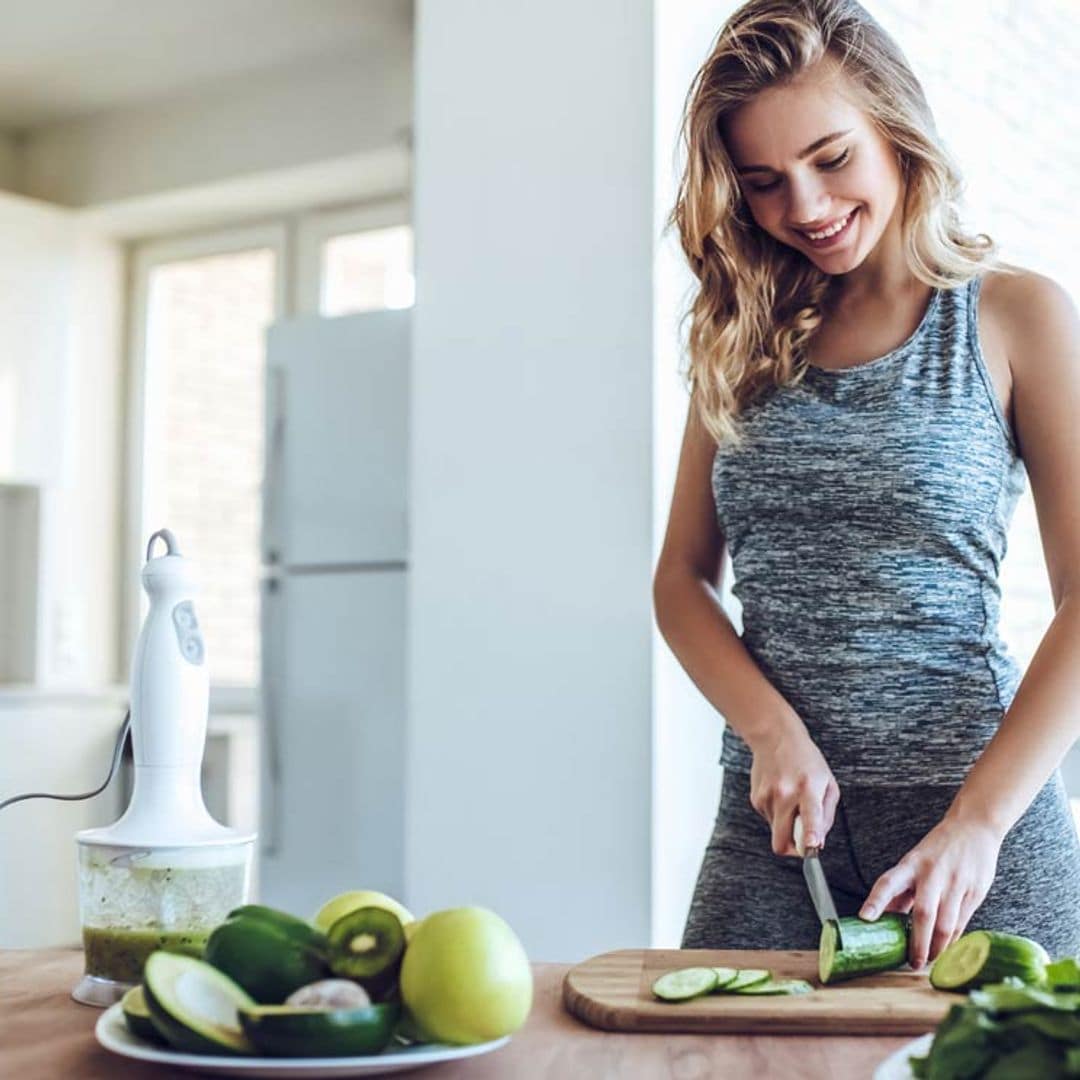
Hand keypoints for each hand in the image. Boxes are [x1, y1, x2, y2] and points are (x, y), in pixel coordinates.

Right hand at [748, 719, 839, 857]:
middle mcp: (785, 794)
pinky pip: (769, 820)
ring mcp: (767, 797)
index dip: (810, 834)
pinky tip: (781, 795)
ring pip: (776, 832)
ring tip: (792, 801)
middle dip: (793, 849)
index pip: (810, 816)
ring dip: (786, 825)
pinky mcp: (756, 799)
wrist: (775, 737)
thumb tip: (818, 843)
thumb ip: (826, 816)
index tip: (811, 845)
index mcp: (808, 788)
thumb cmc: (806, 760)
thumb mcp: (828, 784)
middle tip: (803, 838)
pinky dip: (777, 814)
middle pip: (782, 841)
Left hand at [859, 816, 1001, 969]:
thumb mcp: (914, 862)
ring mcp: (955, 884)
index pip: (888, 883)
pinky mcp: (975, 893)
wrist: (974, 827)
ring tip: (930, 961)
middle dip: (918, 943)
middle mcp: (932, 874)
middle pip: (923, 914)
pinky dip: (954, 941)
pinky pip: (962, 924)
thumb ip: (902, 890)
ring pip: (946, 924)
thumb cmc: (939, 849)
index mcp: (911, 864)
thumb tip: (884, 917)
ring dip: (937, 948)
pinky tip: (948, 950)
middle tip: (912, 962)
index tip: (864, 918)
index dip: (875, 901)